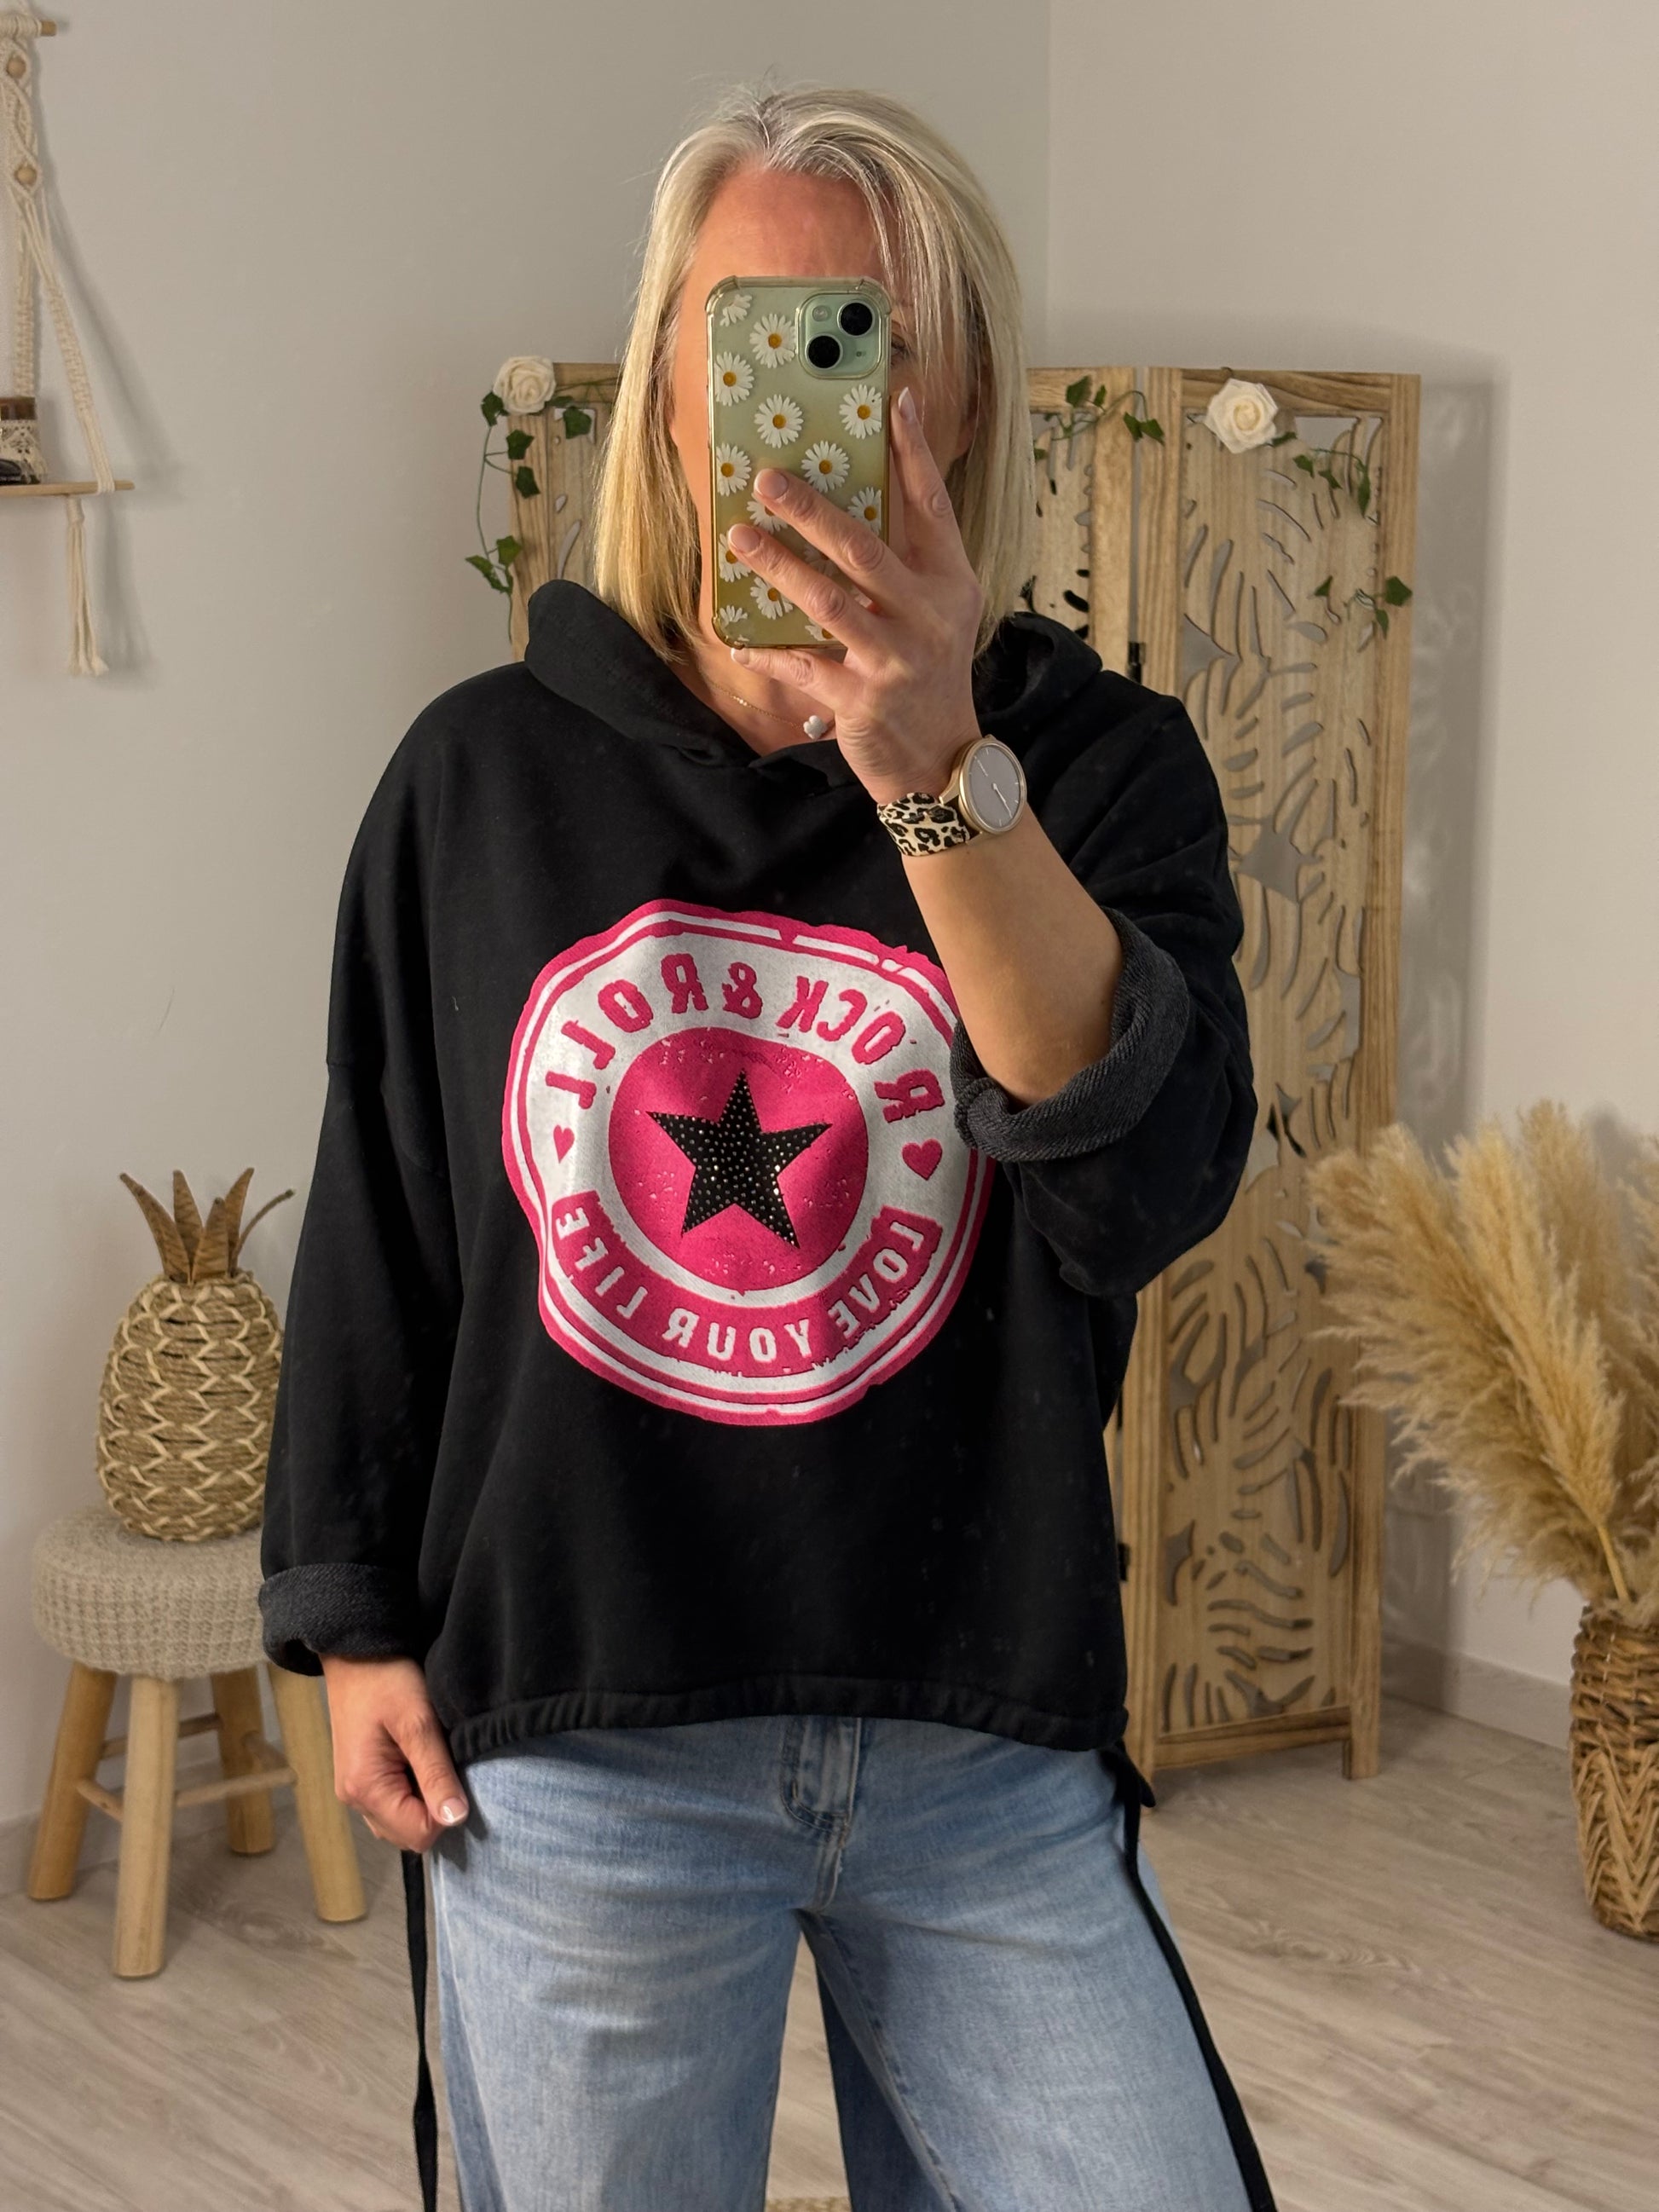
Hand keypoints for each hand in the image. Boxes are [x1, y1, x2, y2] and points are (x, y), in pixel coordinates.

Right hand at [318, 1653, 468, 1851]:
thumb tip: (457, 1819)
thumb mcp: (418, 1722)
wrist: (355, 1651)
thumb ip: (436, 1773)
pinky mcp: (361, 1777)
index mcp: (365, 1790)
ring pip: (401, 1821)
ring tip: (434, 1760)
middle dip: (435, 1809)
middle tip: (446, 1764)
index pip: (418, 1834)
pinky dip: (412, 1791)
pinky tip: (421, 1760)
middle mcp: (355, 1800)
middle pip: (408, 1834)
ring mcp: (355, 1790)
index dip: (446, 1812)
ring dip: (424, 1800)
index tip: (458, 1775)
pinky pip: (392, 1804)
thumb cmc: (386, 1679)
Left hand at [722, 383, 984, 804]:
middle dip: (811, 511)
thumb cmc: (928, 674)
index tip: (896, 401)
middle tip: (767, 479)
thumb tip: (852, 505)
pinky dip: (768, 652)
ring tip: (739, 538)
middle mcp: (928, 616)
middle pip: (863, 549)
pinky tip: (737, 638)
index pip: (932, 506)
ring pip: (827, 602)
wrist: (940, 759)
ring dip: (777, 567)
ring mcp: (895, 659)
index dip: (914, 452)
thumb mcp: (938, 613)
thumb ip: (909, 561)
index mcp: (949, 583)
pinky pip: (803, 666)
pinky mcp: (862, 700)